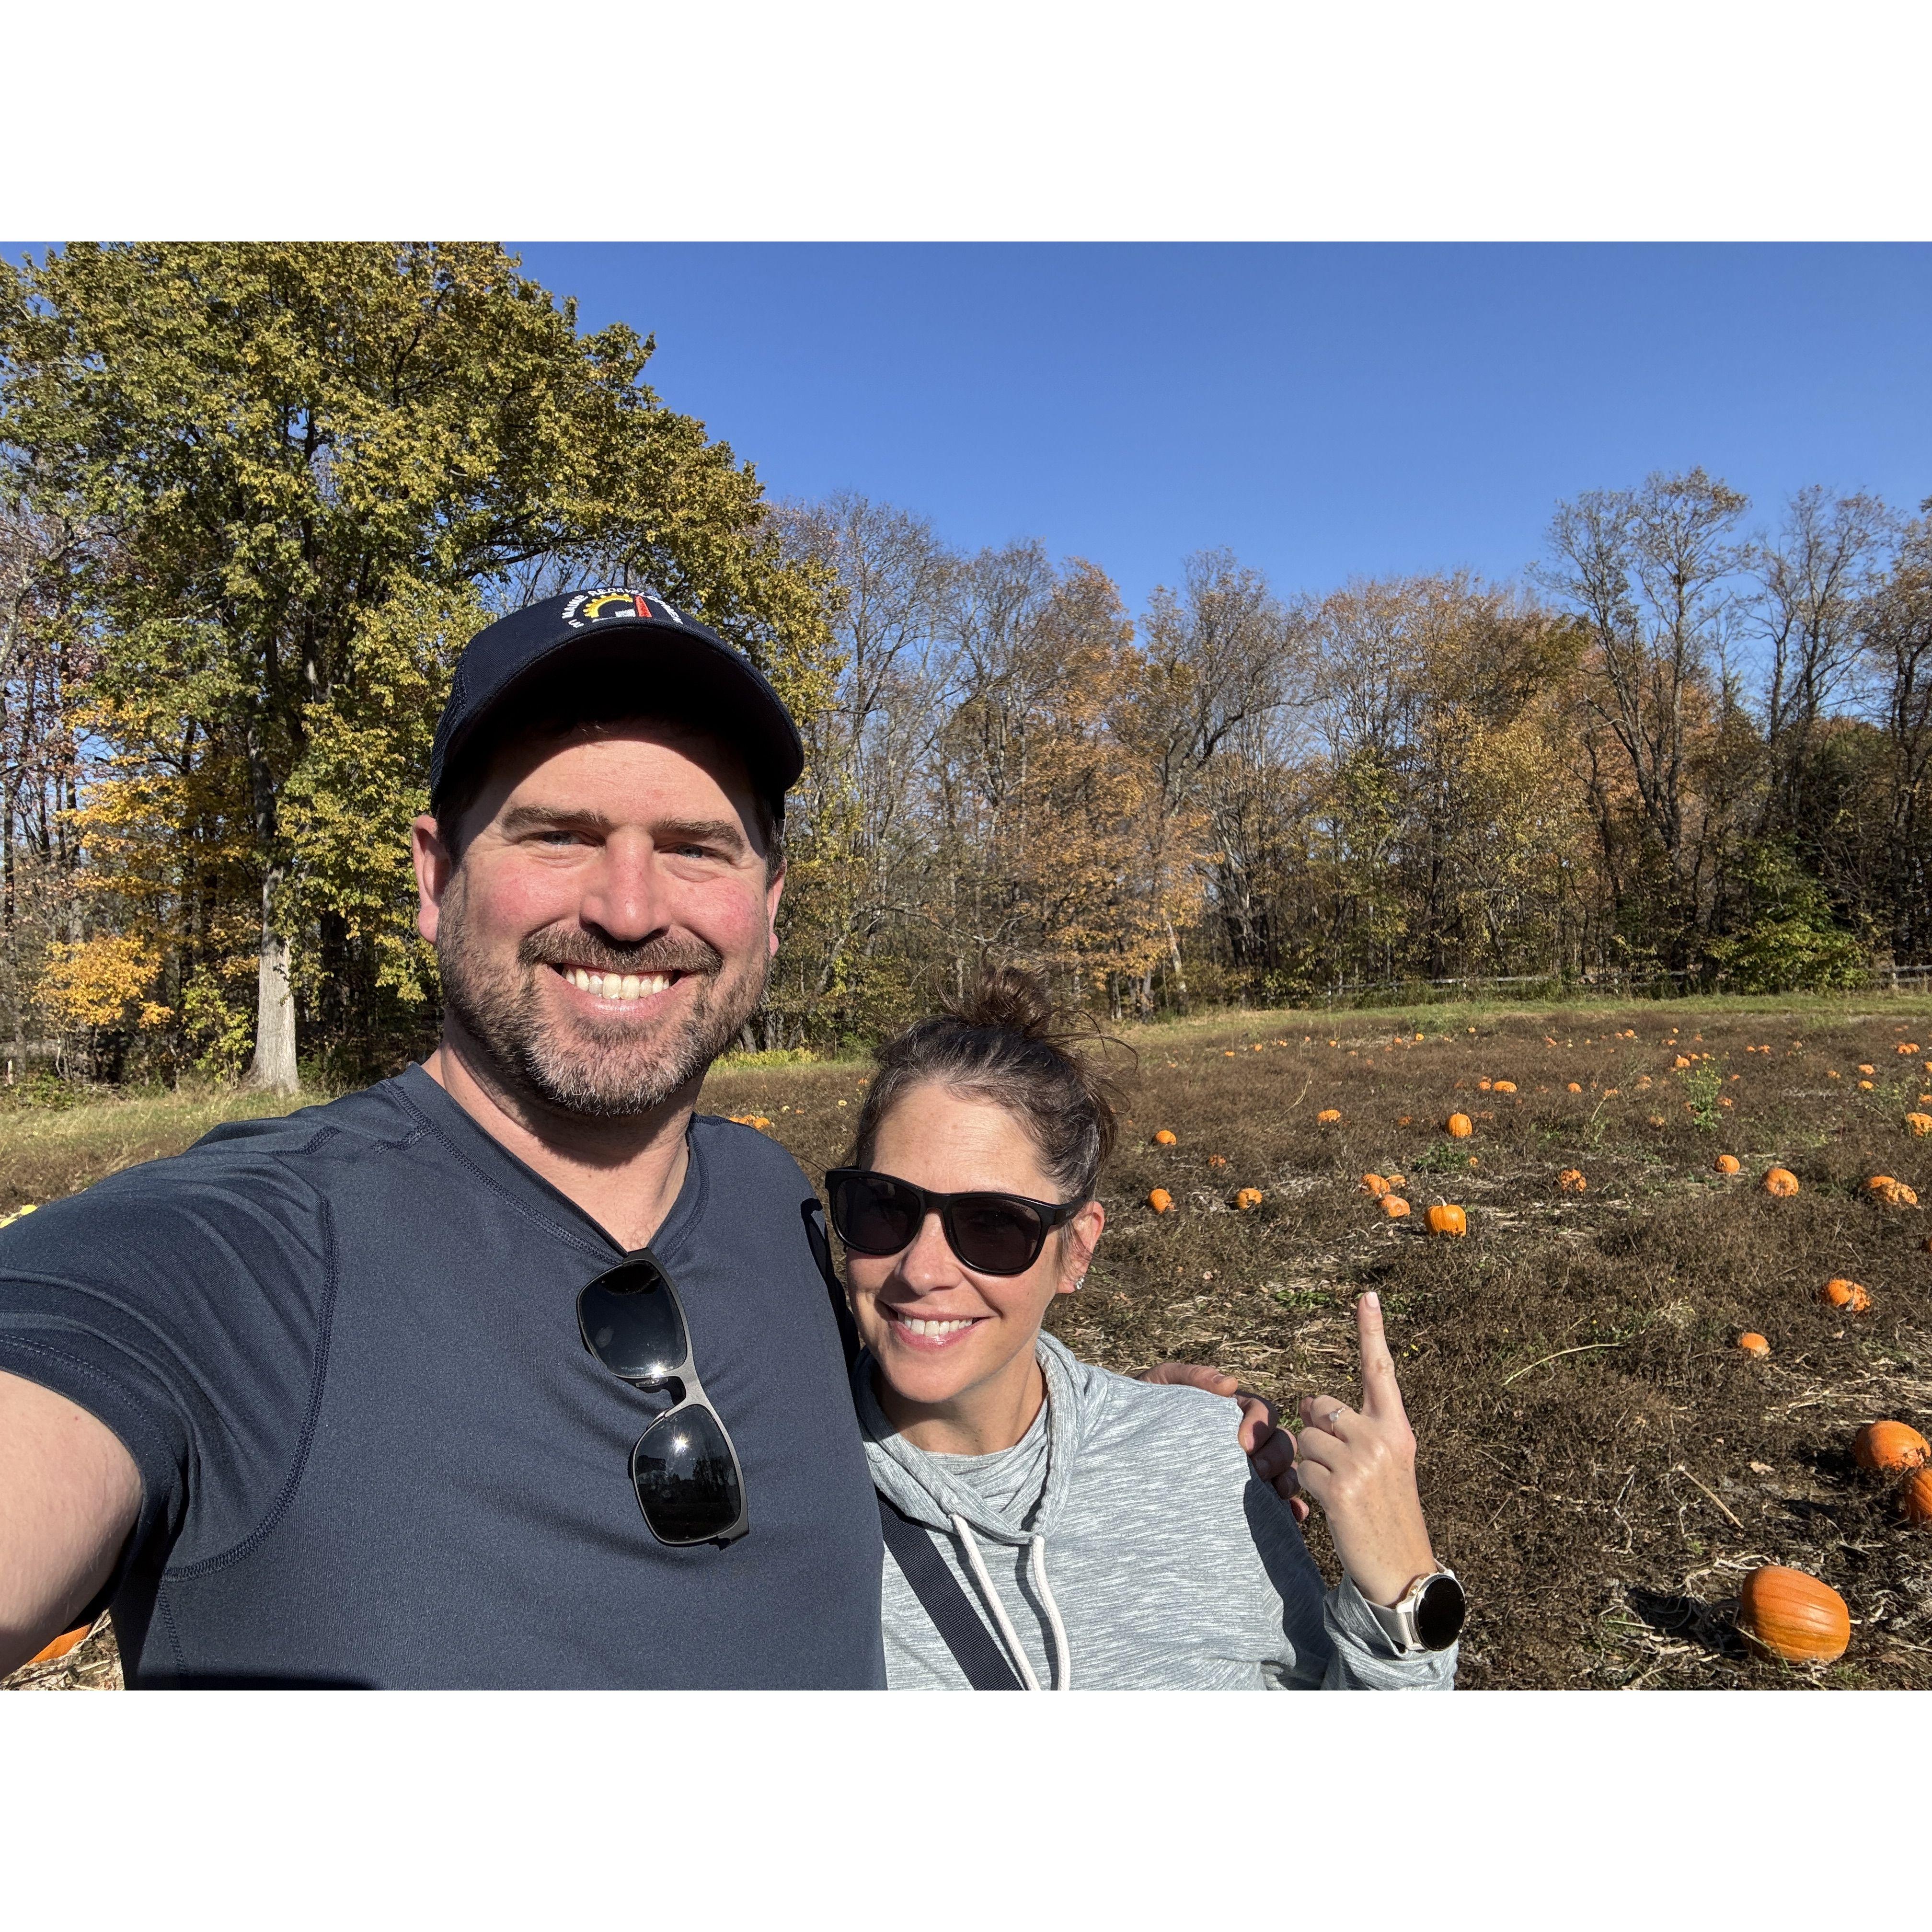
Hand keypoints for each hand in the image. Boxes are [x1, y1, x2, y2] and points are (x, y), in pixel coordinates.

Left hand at [1137, 1362, 1307, 1518]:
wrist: (1122, 1439)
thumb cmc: (1144, 1405)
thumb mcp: (1161, 1382)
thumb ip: (1191, 1376)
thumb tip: (1229, 1383)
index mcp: (1232, 1408)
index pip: (1262, 1411)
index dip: (1260, 1426)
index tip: (1243, 1445)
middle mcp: (1245, 1437)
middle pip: (1280, 1442)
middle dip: (1276, 1457)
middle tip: (1256, 1472)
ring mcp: (1246, 1465)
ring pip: (1283, 1470)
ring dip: (1287, 1481)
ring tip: (1278, 1496)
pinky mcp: (1241, 1493)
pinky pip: (1274, 1501)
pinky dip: (1289, 1507)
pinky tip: (1292, 1518)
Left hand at [1289, 1292, 1436, 1605]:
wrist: (1403, 1570)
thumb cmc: (1388, 1514)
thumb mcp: (1388, 1465)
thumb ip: (1359, 1431)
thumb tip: (1310, 1405)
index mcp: (1398, 1429)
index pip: (1380, 1371)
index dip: (1371, 1331)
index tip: (1366, 1294)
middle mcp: (1383, 1438)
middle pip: (1319, 1405)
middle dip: (1314, 1428)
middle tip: (1334, 1462)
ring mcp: (1362, 1462)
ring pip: (1304, 1437)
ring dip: (1306, 1462)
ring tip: (1335, 1488)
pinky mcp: (1339, 1488)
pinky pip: (1299, 1469)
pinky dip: (1303, 1486)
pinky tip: (1327, 1506)